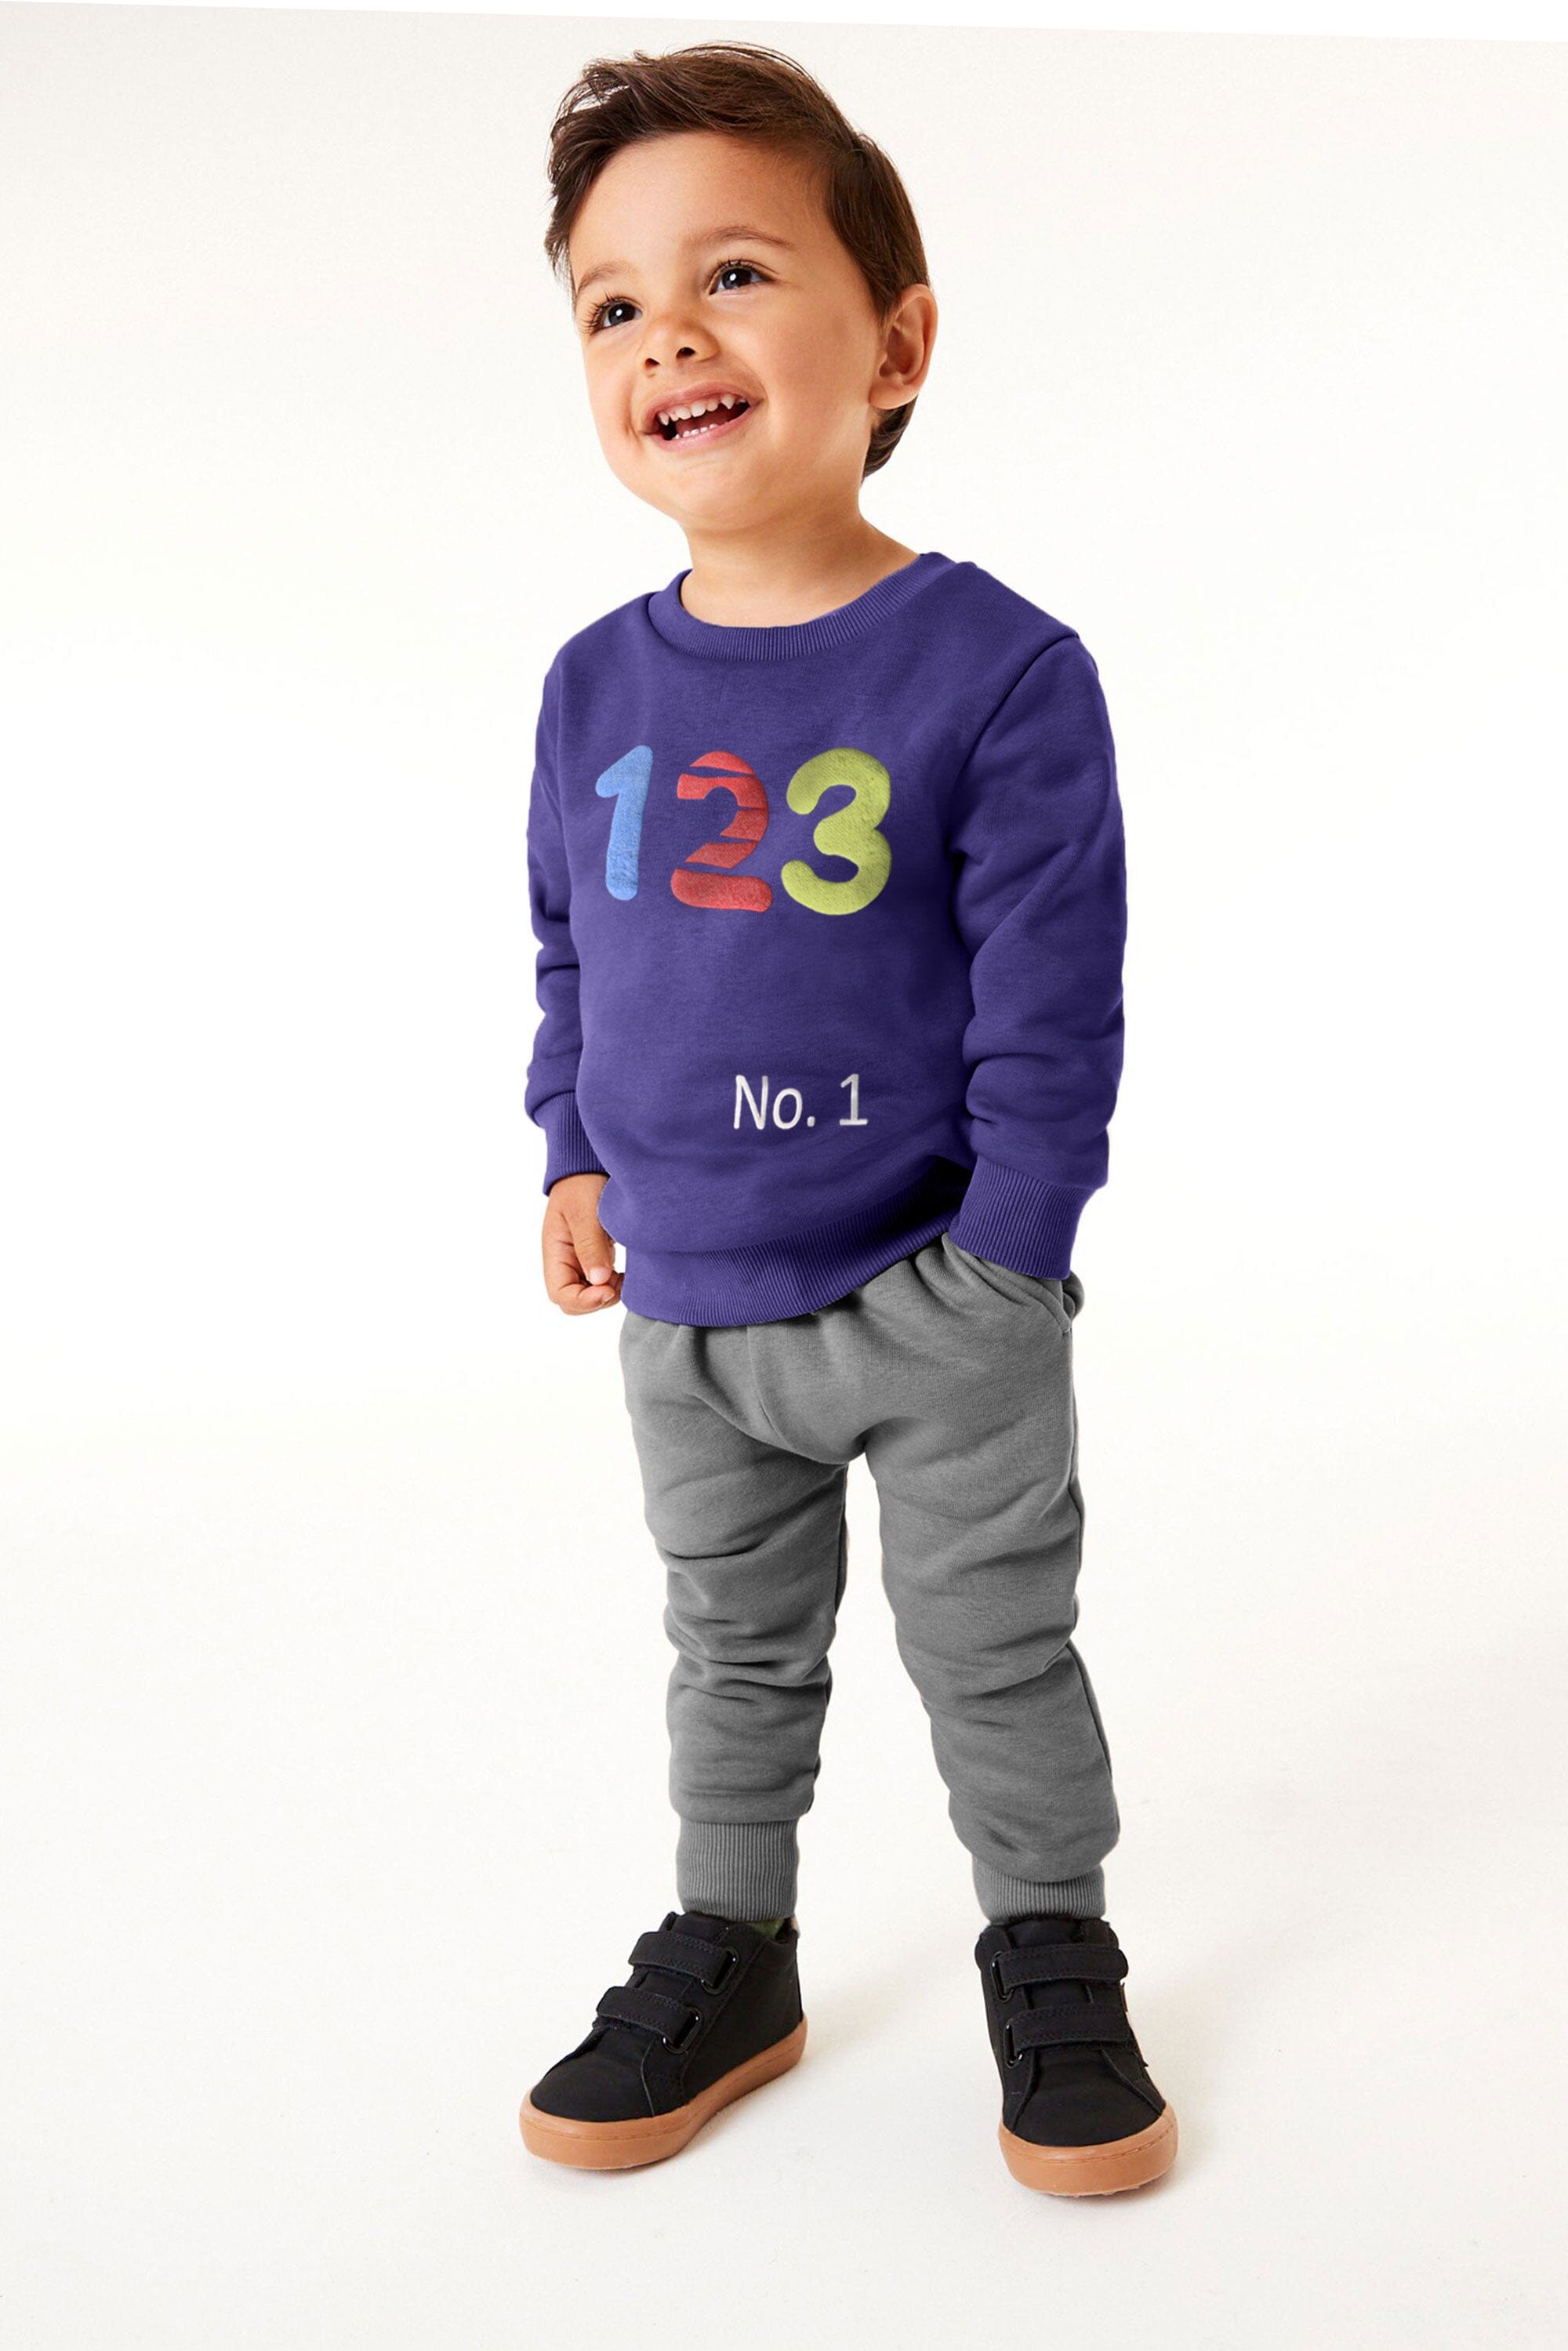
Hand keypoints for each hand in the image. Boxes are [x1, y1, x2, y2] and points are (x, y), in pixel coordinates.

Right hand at [542, 1173, 622, 1312]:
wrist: (590, 1165)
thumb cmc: (582, 1183)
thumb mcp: (584, 1211)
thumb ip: (590, 1245)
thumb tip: (599, 1281)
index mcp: (555, 1251)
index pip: (560, 1293)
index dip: (583, 1301)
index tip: (608, 1289)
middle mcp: (564, 1261)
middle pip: (573, 1300)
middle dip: (596, 1301)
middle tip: (618, 1283)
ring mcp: (580, 1261)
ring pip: (589, 1294)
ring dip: (607, 1293)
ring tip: (624, 1277)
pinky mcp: (596, 1257)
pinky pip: (601, 1282)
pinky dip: (613, 1284)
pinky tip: (625, 1273)